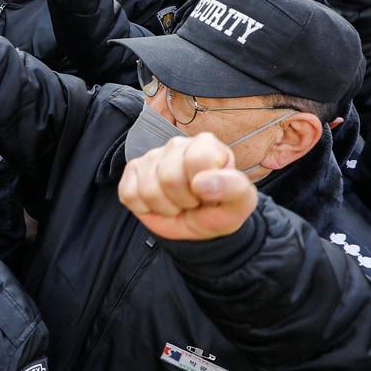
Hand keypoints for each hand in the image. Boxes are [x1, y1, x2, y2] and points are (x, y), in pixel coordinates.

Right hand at [118, 132, 256, 239]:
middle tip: (193, 202)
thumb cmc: (220, 208)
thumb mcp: (241, 203)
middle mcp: (176, 145)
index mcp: (206, 145)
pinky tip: (159, 203)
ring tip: (177, 204)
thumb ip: (234, 188)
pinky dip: (145, 209)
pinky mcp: (132, 171)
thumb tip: (201, 183)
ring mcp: (151, 157)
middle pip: (169, 178)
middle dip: (183, 201)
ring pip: (148, 189)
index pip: (197, 160)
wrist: (198, 225)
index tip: (211, 193)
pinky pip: (129, 195)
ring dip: (165, 207)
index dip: (204, 187)